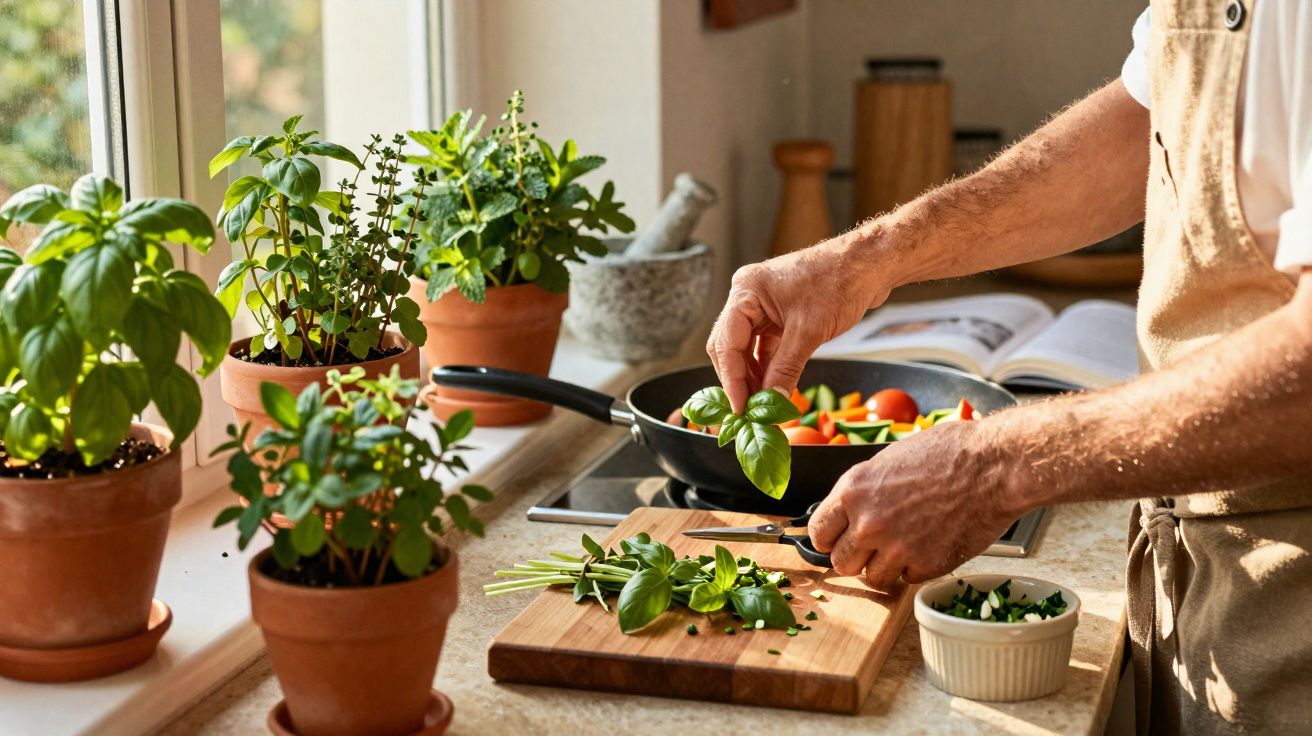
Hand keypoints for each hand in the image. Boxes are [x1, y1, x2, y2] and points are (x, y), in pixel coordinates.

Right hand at [706, 239, 891, 413]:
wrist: (869, 265)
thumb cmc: (840, 283)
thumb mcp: (809, 331)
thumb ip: (785, 369)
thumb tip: (772, 402)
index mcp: (746, 291)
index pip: (726, 343)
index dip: (732, 380)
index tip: (740, 408)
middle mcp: (748, 296)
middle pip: (730, 347)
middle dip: (739, 380)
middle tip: (749, 411)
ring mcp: (762, 305)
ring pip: (746, 349)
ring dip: (753, 377)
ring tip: (762, 405)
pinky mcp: (778, 314)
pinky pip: (764, 346)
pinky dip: (767, 367)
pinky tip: (773, 388)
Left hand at [807, 420, 1021, 590]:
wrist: (994, 465)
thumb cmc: (949, 452)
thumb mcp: (890, 460)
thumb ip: (865, 490)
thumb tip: (850, 510)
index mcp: (854, 490)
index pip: (819, 531)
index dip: (830, 537)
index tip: (838, 539)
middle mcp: (869, 522)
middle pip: (841, 562)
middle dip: (856, 557)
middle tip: (873, 548)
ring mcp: (897, 547)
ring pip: (872, 578)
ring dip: (885, 568)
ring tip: (903, 548)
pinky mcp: (926, 565)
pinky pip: (907, 580)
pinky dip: (916, 570)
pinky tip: (929, 546)